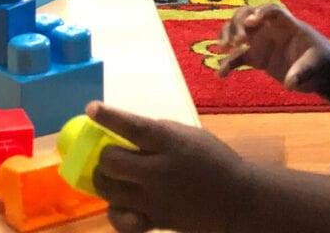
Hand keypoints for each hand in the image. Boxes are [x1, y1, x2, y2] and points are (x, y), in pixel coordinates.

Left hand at [88, 102, 251, 232]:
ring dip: (104, 180)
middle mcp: (159, 171)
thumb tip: (124, 131)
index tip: (91, 109)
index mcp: (171, 142)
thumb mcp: (190, 136)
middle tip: (109, 154)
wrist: (237, 201)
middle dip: (104, 155)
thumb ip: (158, 133)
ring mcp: (154, 199)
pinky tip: (121, 201)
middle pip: (111, 161)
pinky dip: (114, 210)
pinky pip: (119, 219)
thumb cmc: (214, 160)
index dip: (109, 117)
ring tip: (113, 176)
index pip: (133, 127)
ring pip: (108, 190)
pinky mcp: (154, 221)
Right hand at [216, 4, 329, 92]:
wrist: (318, 73)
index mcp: (286, 23)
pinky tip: (221, 74)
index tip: (252, 22)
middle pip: (247, 14)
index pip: (272, 10)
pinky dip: (227, 63)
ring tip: (223, 49)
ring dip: (227, 35)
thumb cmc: (320, 61)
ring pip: (236, 29)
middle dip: (238, 23)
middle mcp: (269, 28)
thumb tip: (290, 84)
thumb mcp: (316, 65)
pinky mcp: (255, 57)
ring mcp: (260, 41)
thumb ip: (303, 72)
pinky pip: (237, 57)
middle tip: (237, 41)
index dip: (261, 12)